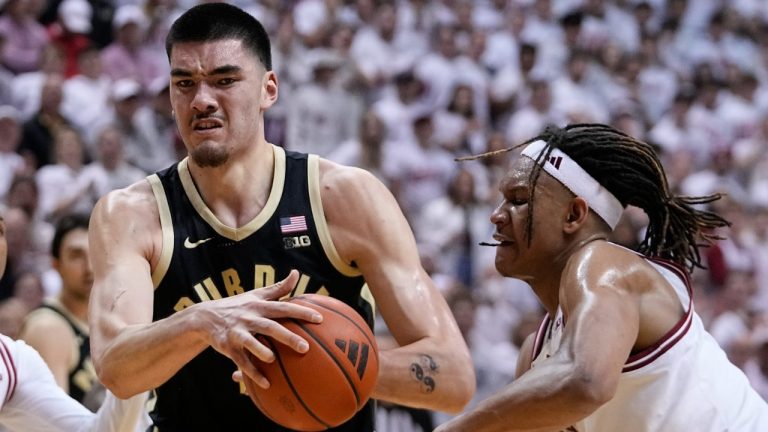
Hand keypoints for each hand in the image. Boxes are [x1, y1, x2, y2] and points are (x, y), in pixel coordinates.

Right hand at [198, 270, 322, 388]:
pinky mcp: (228, 347)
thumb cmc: (239, 305)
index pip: (283, 308)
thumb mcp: (256, 294)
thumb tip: (296, 273)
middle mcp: (249, 318)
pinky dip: (253, 373)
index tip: (319, 318)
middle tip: (305, 347)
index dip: (301, 312)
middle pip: (270, 327)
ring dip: (262, 351)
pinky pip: (241, 362)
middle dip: (287, 336)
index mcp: (259, 306)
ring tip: (274, 359)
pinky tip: (267, 384)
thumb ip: (278, 287)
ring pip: (251, 343)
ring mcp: (237, 333)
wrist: (205, 317)